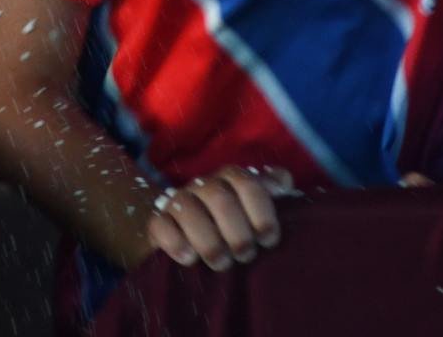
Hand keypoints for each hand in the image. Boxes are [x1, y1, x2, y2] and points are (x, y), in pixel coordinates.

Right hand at [144, 165, 294, 269]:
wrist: (184, 228)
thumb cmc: (230, 221)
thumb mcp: (253, 205)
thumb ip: (271, 189)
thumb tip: (284, 182)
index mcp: (230, 178)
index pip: (248, 184)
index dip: (261, 212)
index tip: (269, 239)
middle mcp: (204, 185)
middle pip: (220, 198)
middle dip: (236, 231)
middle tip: (246, 255)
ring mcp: (178, 201)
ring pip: (188, 210)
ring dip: (208, 241)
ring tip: (222, 264)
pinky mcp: (158, 221)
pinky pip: (161, 225)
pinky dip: (175, 243)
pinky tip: (189, 259)